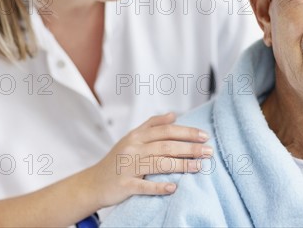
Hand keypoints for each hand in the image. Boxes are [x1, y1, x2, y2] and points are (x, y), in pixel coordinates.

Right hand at [88, 112, 211, 206]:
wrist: (93, 183)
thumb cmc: (117, 159)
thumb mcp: (132, 138)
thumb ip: (152, 125)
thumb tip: (173, 114)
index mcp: (137, 136)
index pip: (166, 130)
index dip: (187, 132)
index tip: (204, 136)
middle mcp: (133, 149)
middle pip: (166, 146)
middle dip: (190, 148)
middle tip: (209, 151)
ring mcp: (128, 167)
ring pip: (159, 164)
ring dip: (181, 165)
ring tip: (199, 167)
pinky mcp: (124, 185)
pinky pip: (144, 186)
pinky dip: (159, 187)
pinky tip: (174, 188)